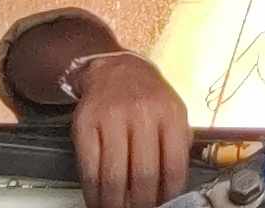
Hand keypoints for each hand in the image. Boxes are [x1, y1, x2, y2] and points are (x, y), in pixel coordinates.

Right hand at [67, 51, 190, 207]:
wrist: (115, 69)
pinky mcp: (85, 124)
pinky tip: (98, 199)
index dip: (168, 194)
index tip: (163, 206)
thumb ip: (178, 143)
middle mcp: (142, 113)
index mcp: (170, 113)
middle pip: (143, 174)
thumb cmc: (147, 96)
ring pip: (114, 176)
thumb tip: (175, 188)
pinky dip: (93, 192)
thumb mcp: (173, 111)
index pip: (174, 165)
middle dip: (141, 203)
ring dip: (114, 203)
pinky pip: (89, 168)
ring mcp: (111, 117)